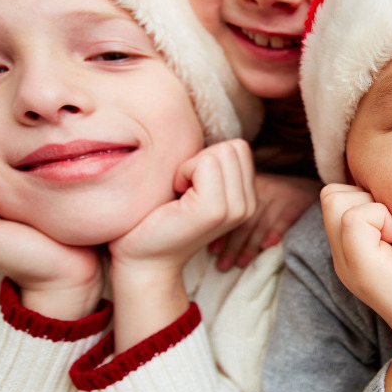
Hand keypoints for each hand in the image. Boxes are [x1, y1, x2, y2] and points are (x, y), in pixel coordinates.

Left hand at [108, 140, 256, 351]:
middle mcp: (248, 205)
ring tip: (181, 195)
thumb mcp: (194, 187)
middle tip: (183, 190)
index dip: (207, 158)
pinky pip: (205, 163)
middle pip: (234, 147)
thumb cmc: (158, 219)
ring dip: (192, 166)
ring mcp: (235, 209)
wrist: (142, 259)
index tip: (189, 186)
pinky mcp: (215, 210)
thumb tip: (206, 132)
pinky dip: (183, 173)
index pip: (239, 148)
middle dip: (202, 160)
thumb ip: (213, 165)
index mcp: (246, 199)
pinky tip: (176, 199)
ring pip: (221, 152)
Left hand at [208, 173, 320, 269]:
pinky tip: (266, 246)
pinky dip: (275, 232)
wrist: (312, 187)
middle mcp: (265, 187)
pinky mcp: (300, 200)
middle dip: (232, 245)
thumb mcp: (259, 198)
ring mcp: (283, 192)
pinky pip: (285, 218)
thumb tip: (213, 238)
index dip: (222, 232)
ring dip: (250, 245)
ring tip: (241, 263)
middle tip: (223, 265)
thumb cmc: (279, 199)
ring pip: (262, 222)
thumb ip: (240, 212)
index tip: (213, 251)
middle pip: (245, 219)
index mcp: (250, 187)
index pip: (232, 212)